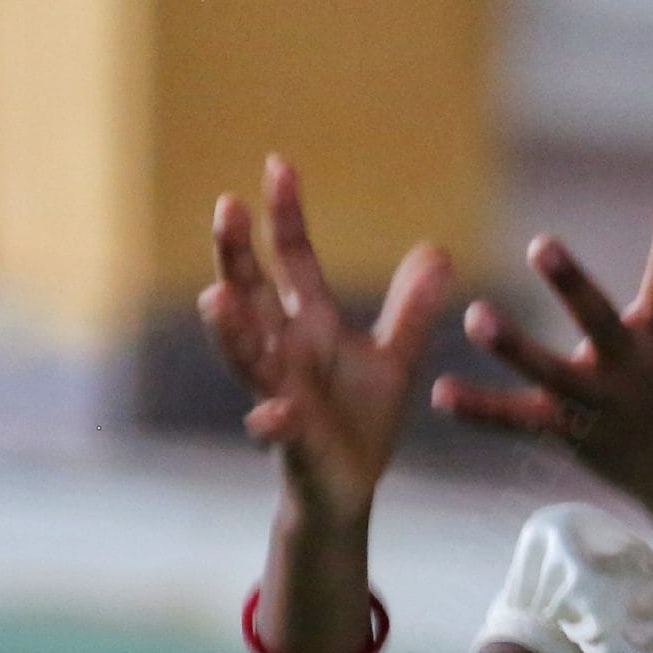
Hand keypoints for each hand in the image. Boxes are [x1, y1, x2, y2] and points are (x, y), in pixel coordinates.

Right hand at [199, 155, 451, 528]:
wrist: (349, 488)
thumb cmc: (360, 419)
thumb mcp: (394, 356)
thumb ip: (411, 307)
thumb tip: (437, 250)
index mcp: (309, 324)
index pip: (292, 260)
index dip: (285, 216)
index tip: (278, 165)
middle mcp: (284, 351)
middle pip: (251, 294)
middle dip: (236, 255)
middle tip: (227, 208)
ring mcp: (280, 394)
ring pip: (246, 356)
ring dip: (230, 330)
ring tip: (214, 298)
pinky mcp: (292, 440)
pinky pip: (276, 429)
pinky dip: (271, 422)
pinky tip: (271, 414)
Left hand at [432, 204, 652, 503]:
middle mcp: (630, 366)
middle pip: (600, 321)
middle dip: (573, 285)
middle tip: (541, 244)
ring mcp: (596, 401)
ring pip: (550, 372)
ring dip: (513, 346)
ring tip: (474, 315)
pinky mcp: (567, 430)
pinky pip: (517, 421)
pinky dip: (480, 410)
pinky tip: (439, 392)